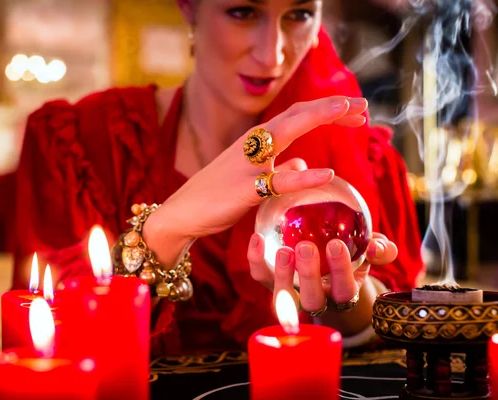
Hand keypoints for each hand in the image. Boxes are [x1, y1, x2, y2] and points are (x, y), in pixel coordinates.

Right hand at [145, 97, 367, 264]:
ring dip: (319, 118)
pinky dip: (303, 177)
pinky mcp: (244, 190)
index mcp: (257, 141)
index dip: (326, 109)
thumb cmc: (216, 195)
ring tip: (350, 114)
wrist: (182, 213)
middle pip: (296, 114)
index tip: (355, 111)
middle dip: (331, 105)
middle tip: (363, 104)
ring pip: (286, 132)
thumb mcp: (252, 178)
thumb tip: (301, 166)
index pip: (297, 115)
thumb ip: (278, 169)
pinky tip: (327, 174)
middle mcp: (253, 144)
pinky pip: (277, 182)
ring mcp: (248, 164)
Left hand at [248, 232, 396, 314]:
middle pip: (312, 299)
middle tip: (305, 247)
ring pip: (284, 295)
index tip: (336, 245)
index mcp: (342, 292)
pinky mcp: (269, 282)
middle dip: (308, 275)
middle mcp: (317, 298)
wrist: (325, 259)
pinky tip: (256, 237)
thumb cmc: (351, 254)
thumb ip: (379, 249)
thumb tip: (379, 246)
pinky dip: (255, 259)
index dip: (340, 271)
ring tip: (283, 250)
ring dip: (282, 275)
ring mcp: (291, 292)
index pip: (344, 290)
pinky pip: (259, 275)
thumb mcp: (367, 250)